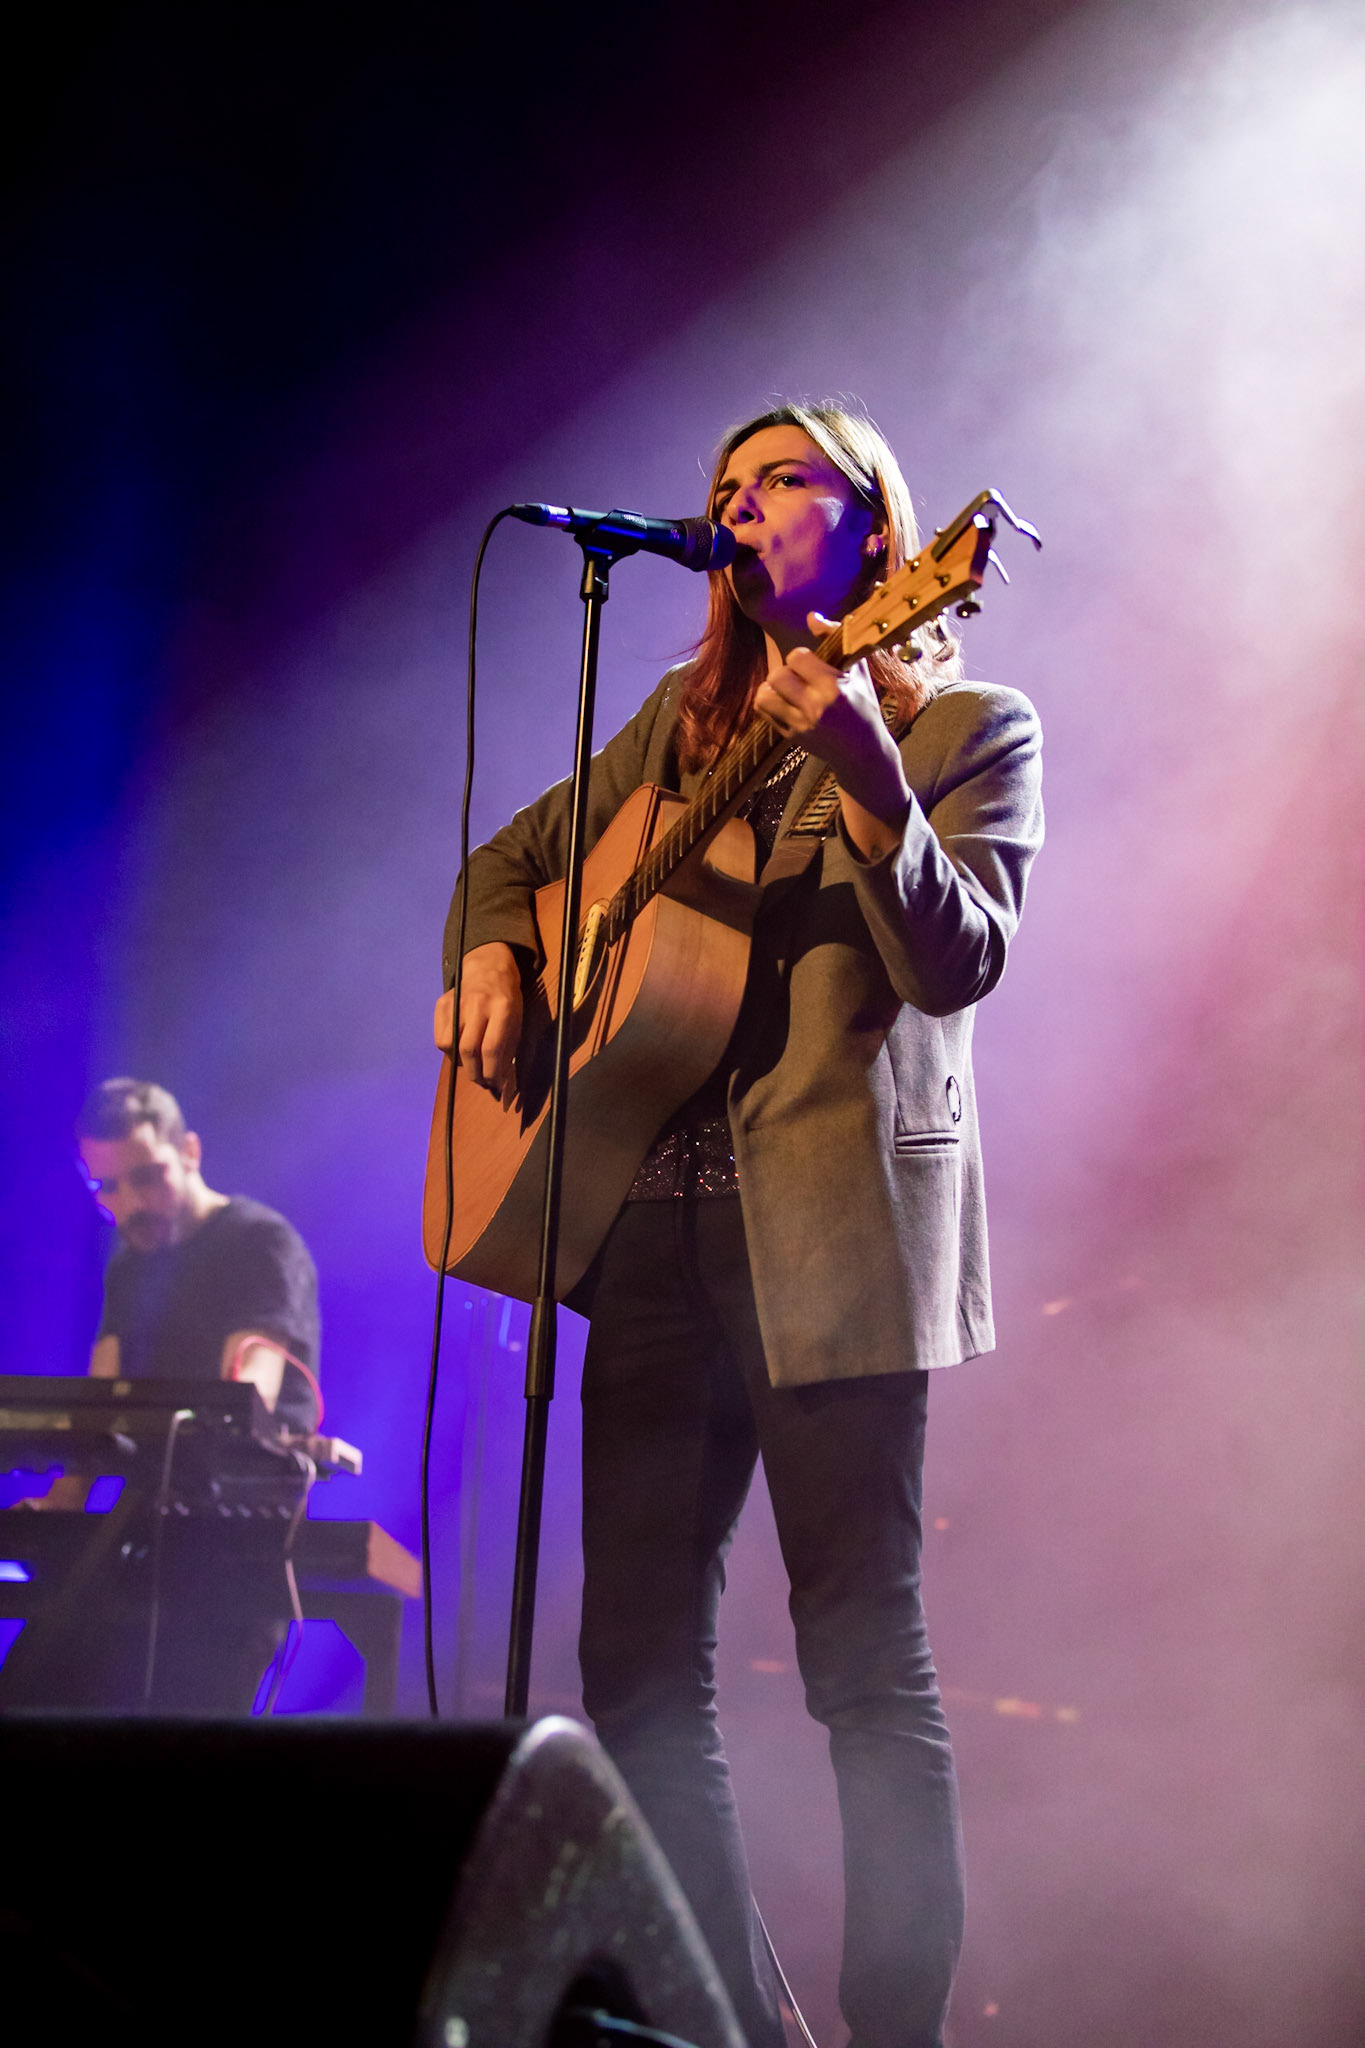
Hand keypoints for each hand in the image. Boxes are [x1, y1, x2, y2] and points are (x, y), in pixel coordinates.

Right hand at [434, 942, 522, 1103]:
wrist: (489, 969)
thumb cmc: (507, 1000)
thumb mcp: (516, 1021)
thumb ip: (508, 1049)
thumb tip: (500, 1081)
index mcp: (502, 1008)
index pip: (491, 1048)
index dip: (491, 1072)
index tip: (494, 1084)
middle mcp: (477, 1005)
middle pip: (468, 1049)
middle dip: (474, 1073)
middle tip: (480, 1080)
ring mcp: (457, 1002)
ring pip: (449, 1045)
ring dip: (459, 1063)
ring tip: (469, 1065)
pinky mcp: (442, 1003)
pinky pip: (439, 1037)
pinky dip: (448, 1051)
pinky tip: (459, 1049)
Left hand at [754, 612, 911, 858]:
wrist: (862, 753)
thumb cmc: (863, 706)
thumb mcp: (858, 672)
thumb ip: (836, 640)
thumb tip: (811, 616)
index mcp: (834, 689)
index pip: (797, 657)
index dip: (802, 657)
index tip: (813, 665)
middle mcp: (815, 708)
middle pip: (777, 675)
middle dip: (785, 672)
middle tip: (798, 678)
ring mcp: (800, 725)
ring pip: (764, 695)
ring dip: (772, 688)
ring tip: (787, 690)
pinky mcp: (790, 737)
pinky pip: (764, 712)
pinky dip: (769, 703)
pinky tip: (784, 703)